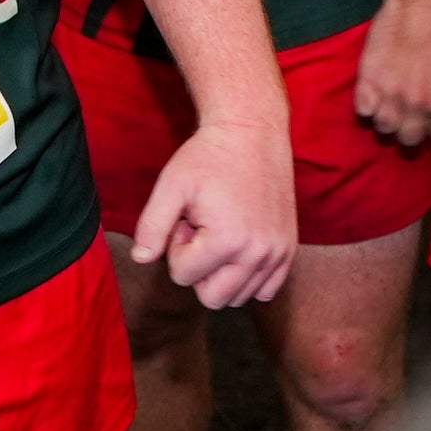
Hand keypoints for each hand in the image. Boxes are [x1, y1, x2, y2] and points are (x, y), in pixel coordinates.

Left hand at [132, 117, 296, 309]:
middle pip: (212, 298)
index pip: (183, 277)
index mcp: (227, 241)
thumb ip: (152, 226)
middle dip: (198, 268)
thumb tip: (140, 259)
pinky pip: (266, 290)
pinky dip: (247, 277)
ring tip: (220, 231)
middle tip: (201, 230)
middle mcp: (258, 253)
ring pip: (238, 297)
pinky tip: (237, 246)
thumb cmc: (207, 156)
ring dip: (221, 271)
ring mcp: (278, 253)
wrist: (252, 132)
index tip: (187, 217)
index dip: (176, 247)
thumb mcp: (171, 186)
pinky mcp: (289, 249)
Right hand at [357, 0, 430, 144]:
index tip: (428, 120)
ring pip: (384, 128)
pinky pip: (363, 110)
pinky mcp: (369, 80)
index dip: (430, 128)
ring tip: (388, 105)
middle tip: (407, 116)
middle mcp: (416, 105)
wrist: (421, 3)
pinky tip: (372, 95)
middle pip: (409, 140)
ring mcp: (390, 94)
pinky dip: (366, 105)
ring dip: (386, 118)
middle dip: (408, 130)